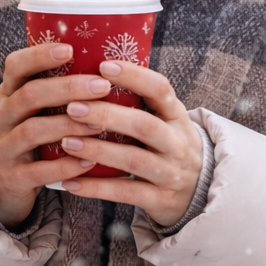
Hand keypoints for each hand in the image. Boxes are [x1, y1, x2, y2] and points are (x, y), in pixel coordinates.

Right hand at [0, 43, 114, 229]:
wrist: (0, 186)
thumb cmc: (29, 137)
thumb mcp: (31, 111)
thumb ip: (55, 91)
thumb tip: (109, 65)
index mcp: (8, 94)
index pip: (15, 65)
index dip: (40, 55)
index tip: (70, 49)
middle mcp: (2, 116)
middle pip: (29, 95)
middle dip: (67, 88)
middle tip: (102, 85)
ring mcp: (4, 147)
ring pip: (33, 130)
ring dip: (70, 125)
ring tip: (101, 124)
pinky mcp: (12, 178)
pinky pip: (39, 170)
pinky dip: (66, 165)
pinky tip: (90, 162)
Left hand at [53, 60, 202, 227]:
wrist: (200, 191)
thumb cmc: (169, 146)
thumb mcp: (166, 121)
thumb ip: (139, 103)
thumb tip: (91, 73)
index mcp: (177, 116)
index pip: (160, 89)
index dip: (134, 76)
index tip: (103, 66)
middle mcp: (177, 143)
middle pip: (144, 125)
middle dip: (108, 115)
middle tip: (72, 107)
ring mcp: (170, 173)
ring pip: (134, 160)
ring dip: (97, 150)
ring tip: (66, 142)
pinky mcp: (160, 200)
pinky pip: (125, 192)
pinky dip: (96, 187)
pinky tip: (70, 183)